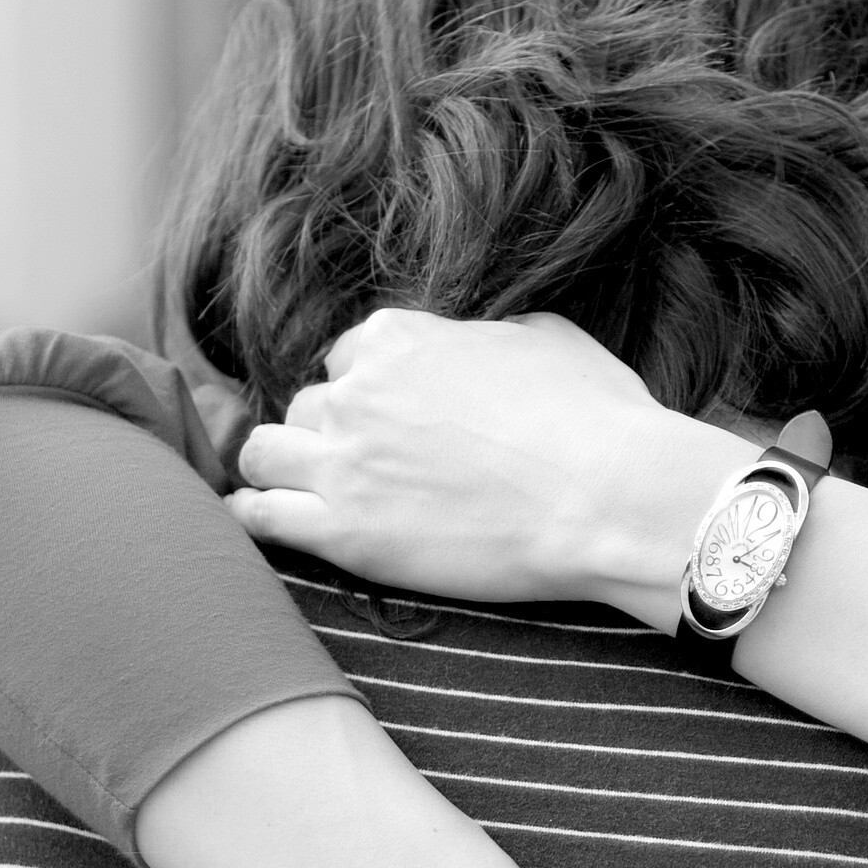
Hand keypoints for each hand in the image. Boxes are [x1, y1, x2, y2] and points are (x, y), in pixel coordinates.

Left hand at [228, 309, 749, 625]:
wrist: (611, 500)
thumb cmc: (597, 419)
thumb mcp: (550, 338)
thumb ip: (489, 334)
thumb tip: (482, 341)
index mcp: (399, 340)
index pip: (351, 356)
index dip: (374, 388)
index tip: (400, 418)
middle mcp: (357, 394)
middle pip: (310, 405)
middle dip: (336, 431)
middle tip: (375, 465)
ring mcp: (344, 464)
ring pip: (263, 453)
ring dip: (285, 467)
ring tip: (315, 491)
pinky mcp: (344, 534)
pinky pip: (260, 517)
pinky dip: (256, 516)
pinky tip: (271, 521)